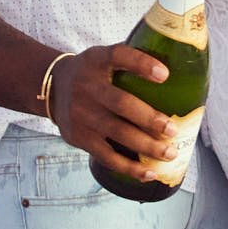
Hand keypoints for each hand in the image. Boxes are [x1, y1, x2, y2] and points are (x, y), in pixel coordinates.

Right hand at [48, 44, 179, 180]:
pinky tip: (149, 173)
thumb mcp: (103, 56)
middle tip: (172, 129)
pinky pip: (107, 156)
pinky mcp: (79, 137)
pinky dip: (129, 167)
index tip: (165, 75)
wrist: (52, 89)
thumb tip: (176, 68)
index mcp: (97, 61)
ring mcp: (81, 114)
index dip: (141, 64)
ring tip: (170, 153)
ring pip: (117, 133)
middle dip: (150, 119)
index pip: (119, 55)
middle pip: (121, 103)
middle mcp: (87, 86)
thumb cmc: (92, 73)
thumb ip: (129, 59)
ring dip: (146, 146)